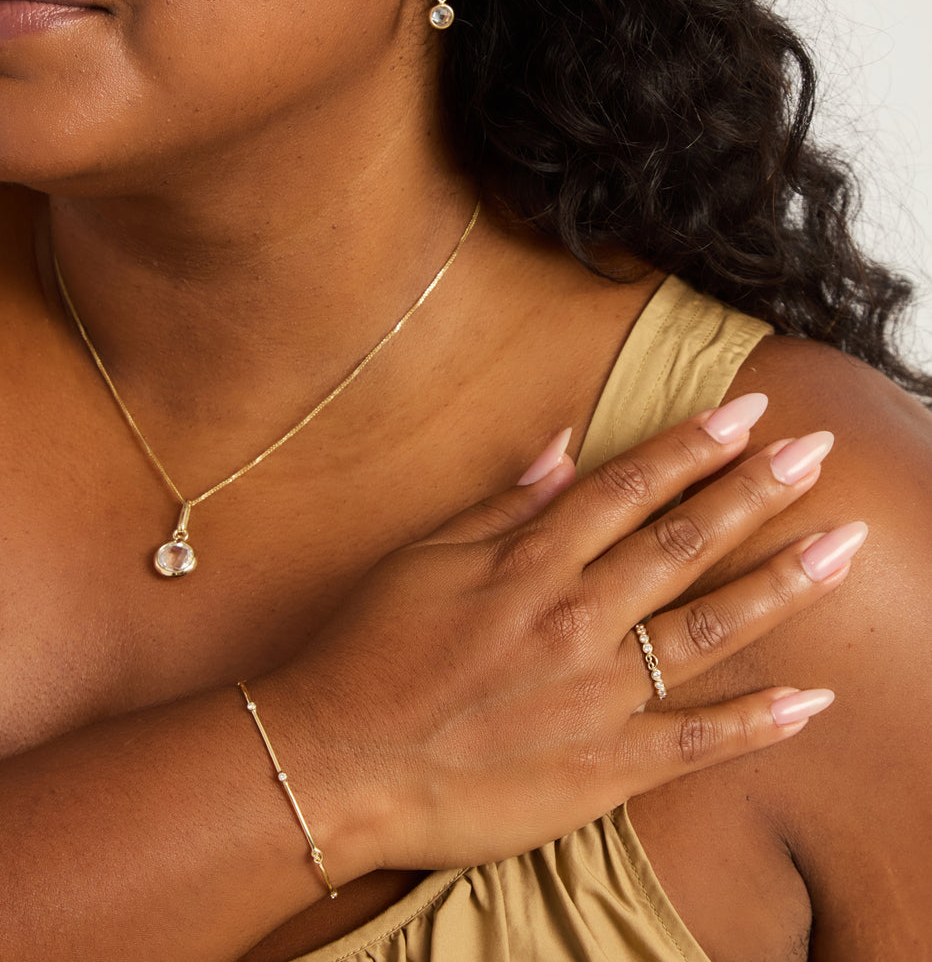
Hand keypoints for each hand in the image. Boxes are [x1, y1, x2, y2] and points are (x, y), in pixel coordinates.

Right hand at [261, 392, 862, 876]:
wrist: (334, 764)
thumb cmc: (368, 652)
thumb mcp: (423, 558)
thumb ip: (502, 504)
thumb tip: (564, 446)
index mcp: (528, 563)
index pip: (629, 488)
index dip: (693, 445)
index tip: (748, 412)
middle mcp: (572, 618)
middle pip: (682, 542)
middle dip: (756, 492)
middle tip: (817, 453)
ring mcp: (594, 695)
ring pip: (706, 628)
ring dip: (781, 584)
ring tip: (845, 548)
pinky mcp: (602, 768)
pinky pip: (696, 743)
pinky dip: (759, 722)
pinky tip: (815, 700)